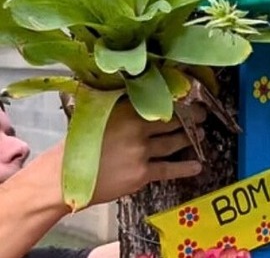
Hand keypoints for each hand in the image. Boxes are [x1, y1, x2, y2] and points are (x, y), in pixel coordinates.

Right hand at [86, 100, 205, 204]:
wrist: (62, 178)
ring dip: (189, 139)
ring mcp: (140, 151)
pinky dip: (185, 168)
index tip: (192, 100)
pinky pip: (169, 169)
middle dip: (191, 119)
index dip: (180, 102)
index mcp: (125, 110)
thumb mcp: (97, 116)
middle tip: (201, 117)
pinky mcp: (142, 173)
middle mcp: (136, 128)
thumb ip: (121, 107)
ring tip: (201, 136)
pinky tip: (197, 166)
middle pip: (172, 122)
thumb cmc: (77, 146)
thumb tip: (143, 97)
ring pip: (173, 143)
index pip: (161, 102)